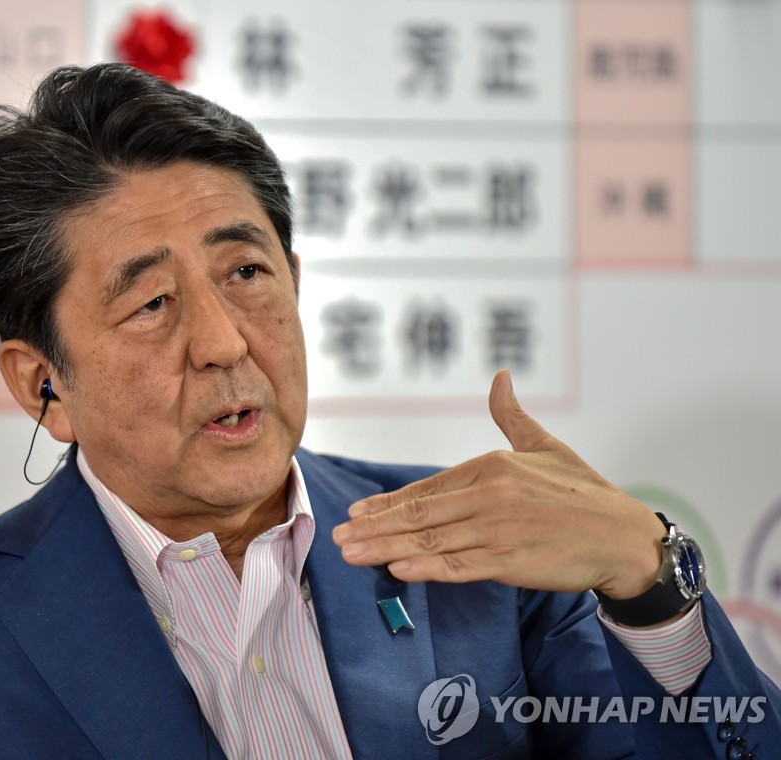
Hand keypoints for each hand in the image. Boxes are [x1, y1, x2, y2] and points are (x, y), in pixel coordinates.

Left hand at [331, 370, 666, 599]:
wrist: (624, 536)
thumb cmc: (584, 492)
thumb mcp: (545, 447)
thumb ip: (512, 416)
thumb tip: (500, 377)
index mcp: (492, 466)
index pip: (427, 489)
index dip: (388, 503)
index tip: (357, 512)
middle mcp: (490, 495)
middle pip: (420, 515)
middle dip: (375, 527)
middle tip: (339, 537)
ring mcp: (498, 529)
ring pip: (431, 541)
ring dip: (387, 549)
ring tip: (353, 555)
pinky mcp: (511, 560)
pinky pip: (460, 566)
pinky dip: (427, 568)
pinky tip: (398, 570)